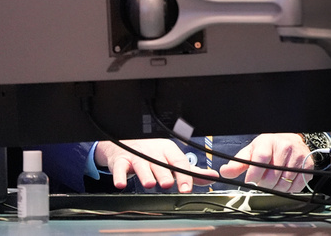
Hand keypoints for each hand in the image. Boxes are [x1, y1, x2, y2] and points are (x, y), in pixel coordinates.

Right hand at [94, 139, 218, 191]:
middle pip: (160, 163)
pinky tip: (121, 184)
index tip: (187, 188)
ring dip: (145, 174)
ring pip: (141, 164)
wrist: (126, 142)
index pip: (178, 162)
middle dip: (164, 173)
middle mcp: (153, 152)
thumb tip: (212, 177)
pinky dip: (119, 176)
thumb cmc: (153, 153)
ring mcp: (136, 155)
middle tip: (168, 184)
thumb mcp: (172, 159)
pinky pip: (119, 168)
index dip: (184, 175)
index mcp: (168, 150)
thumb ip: (191, 171)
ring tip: (149, 184)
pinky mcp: (120, 161)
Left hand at [218, 133, 311, 192]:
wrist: (289, 140)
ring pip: (284, 183)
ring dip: (276, 188)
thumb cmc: (269, 147)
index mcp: (269, 142)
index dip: (254, 174)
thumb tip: (224, 172)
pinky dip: (289, 189)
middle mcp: (285, 147)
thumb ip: (238, 163)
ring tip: (274, 180)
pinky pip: (297, 186)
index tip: (250, 181)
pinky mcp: (308, 165)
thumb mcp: (251, 151)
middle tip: (263, 180)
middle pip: (272, 176)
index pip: (261, 159)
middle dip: (264, 184)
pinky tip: (285, 181)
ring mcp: (298, 156)